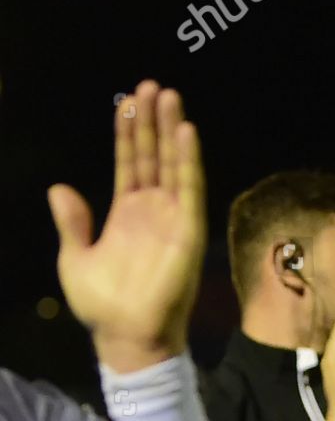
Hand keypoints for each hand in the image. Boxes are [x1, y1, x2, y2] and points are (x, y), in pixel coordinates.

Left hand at [47, 81, 206, 371]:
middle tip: (152, 86)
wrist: (126, 335)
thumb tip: (59, 188)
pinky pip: (189, 189)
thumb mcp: (74, 259)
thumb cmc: (102, 305)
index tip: (127, 101)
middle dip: (152, 121)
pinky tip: (185, 132)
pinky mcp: (187, 230)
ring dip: (172, 131)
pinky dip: (188, 161)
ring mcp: (172, 218)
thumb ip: (72, 223)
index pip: (128, 163)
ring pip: (172, 165)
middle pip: (153, 156)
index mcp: (125, 214)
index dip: (127, 132)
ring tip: (170, 96)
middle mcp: (152, 211)